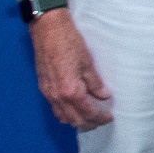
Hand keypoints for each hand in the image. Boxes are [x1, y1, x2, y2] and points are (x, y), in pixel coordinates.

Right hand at [30, 8, 113, 129]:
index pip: (87, 112)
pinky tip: (75, 107)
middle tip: (102, 119)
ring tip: (90, 116)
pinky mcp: (44, 87)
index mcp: (70, 90)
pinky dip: (65, 112)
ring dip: (76, 120)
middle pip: (74, 119)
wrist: (47, 29)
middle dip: (89, 123)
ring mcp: (48, 92)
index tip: (110, 117)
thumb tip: (104, 96)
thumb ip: (95, 82)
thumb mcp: (87, 62)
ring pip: (62, 116)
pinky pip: (54, 107)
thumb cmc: (68, 42)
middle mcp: (56, 95)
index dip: (100, 118)